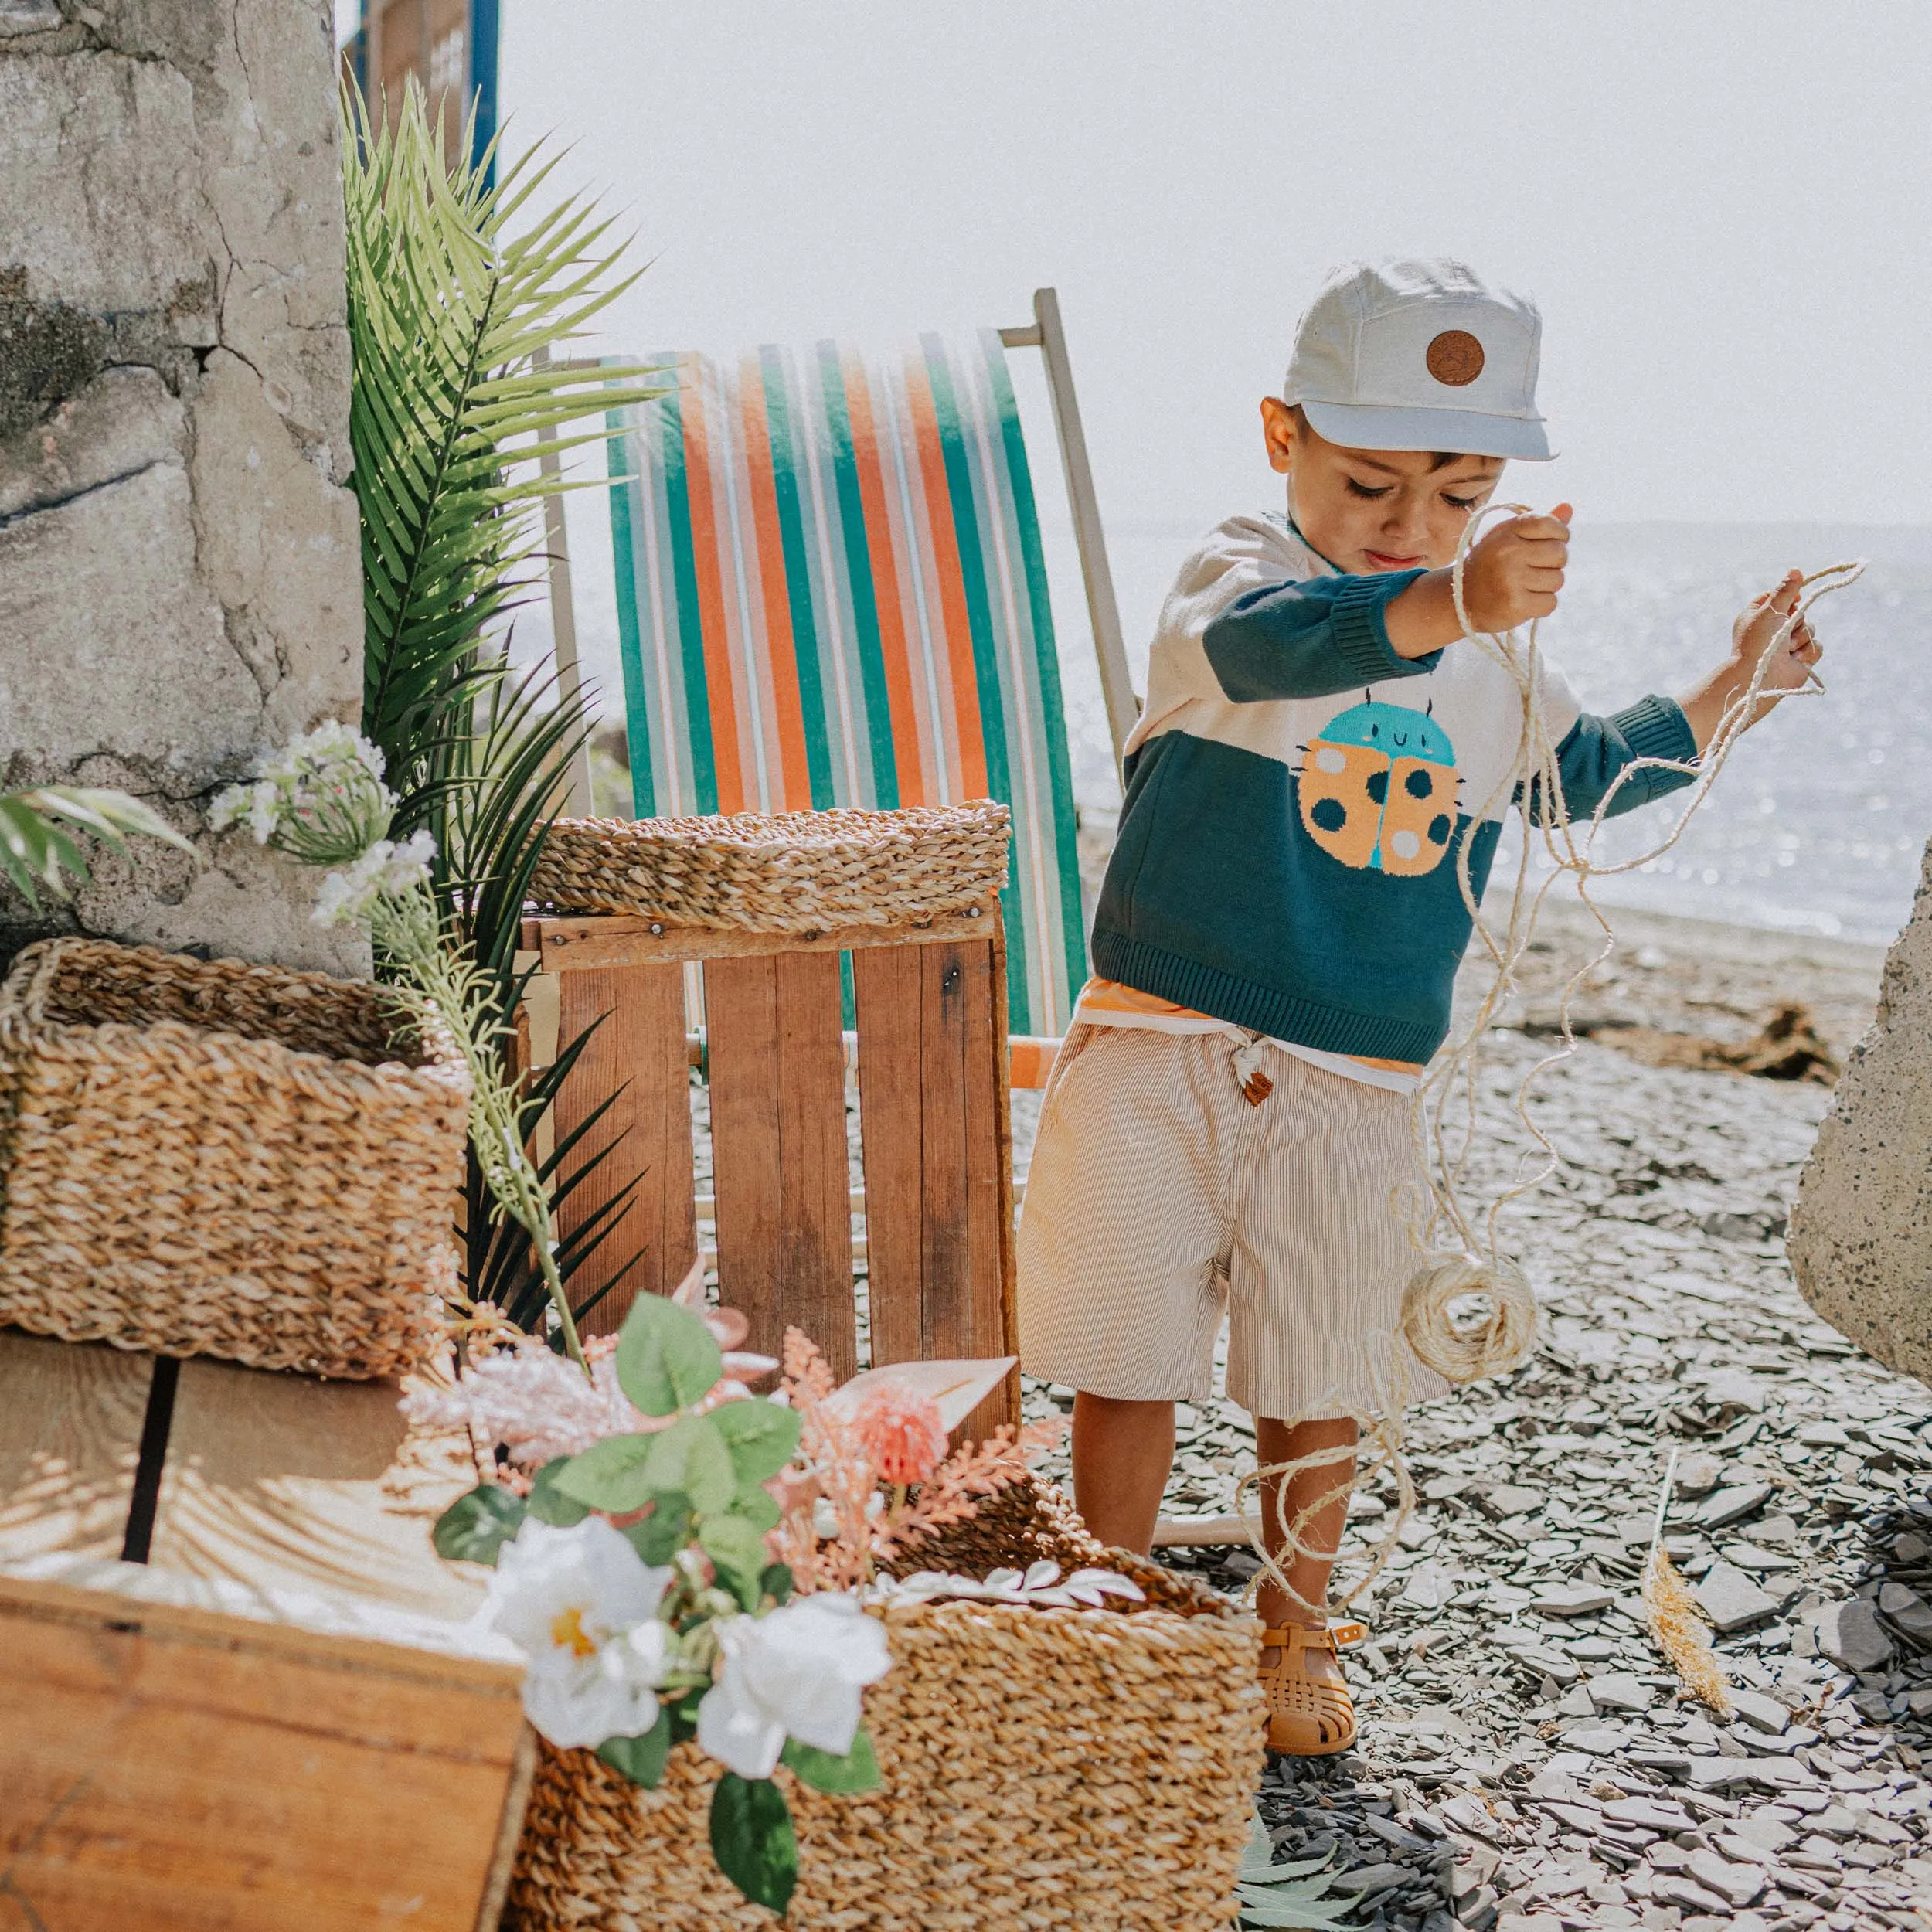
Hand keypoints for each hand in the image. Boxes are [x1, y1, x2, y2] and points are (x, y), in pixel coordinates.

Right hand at [1382, 503, 1573, 658]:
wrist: (1461, 600)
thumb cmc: (1491, 565)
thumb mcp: (1508, 538)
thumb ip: (1539, 524)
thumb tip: (1568, 508)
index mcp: (1507, 531)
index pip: (1551, 525)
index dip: (1560, 536)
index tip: (1549, 544)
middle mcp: (1508, 552)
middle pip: (1560, 554)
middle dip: (1554, 564)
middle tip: (1534, 569)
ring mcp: (1511, 579)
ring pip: (1558, 580)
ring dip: (1547, 586)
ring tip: (1525, 586)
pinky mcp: (1515, 604)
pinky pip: (1550, 602)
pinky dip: (1541, 605)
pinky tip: (1524, 602)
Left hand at [1731, 569, 1821, 703]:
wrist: (1760, 678)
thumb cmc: (1758, 643)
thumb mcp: (1770, 610)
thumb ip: (1785, 591)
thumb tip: (1796, 570)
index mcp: (1759, 615)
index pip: (1779, 597)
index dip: (1789, 597)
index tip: (1794, 599)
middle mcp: (1773, 629)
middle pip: (1800, 611)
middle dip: (1795, 621)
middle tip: (1782, 631)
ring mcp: (1787, 644)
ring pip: (1811, 628)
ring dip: (1800, 638)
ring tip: (1785, 650)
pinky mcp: (1800, 658)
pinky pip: (1816, 647)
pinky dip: (1807, 652)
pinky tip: (1794, 660)